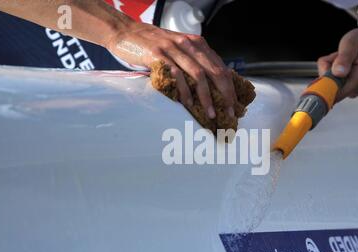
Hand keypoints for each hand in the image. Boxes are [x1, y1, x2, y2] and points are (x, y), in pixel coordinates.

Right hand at [106, 22, 236, 118]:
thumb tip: (210, 87)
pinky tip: (188, 104)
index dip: (230, 88)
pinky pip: (177, 74)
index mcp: (197, 44)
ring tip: (211, 114)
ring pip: (198, 74)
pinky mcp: (158, 55)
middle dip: (225, 95)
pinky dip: (185, 91)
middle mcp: (188, 44)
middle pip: (215, 71)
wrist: (124, 32)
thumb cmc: (152, 46)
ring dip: (207, 97)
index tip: (233, 105)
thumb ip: (192, 63)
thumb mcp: (177, 50)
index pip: (221, 67)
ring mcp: (173, 48)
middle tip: (228, 113)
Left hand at [317, 27, 357, 100]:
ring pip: (336, 88)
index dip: (326, 82)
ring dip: (333, 75)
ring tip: (344, 61)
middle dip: (329, 74)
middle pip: (333, 90)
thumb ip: (343, 57)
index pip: (336, 93)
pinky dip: (338, 78)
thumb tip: (337, 73)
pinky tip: (347, 67)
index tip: (328, 67)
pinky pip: (340, 88)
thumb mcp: (351, 42)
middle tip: (337, 58)